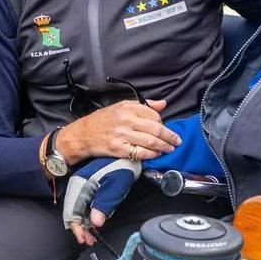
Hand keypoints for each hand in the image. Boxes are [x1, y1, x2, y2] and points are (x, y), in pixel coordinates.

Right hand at [57, 99, 180, 162]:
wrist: (83, 134)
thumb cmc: (104, 120)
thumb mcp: (122, 106)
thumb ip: (144, 105)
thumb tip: (163, 104)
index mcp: (128, 107)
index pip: (153, 115)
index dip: (162, 122)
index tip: (163, 127)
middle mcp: (126, 120)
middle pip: (156, 129)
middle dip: (169, 136)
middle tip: (177, 141)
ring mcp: (123, 136)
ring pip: (150, 142)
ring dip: (164, 146)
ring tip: (170, 148)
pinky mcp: (119, 149)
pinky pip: (140, 153)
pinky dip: (151, 155)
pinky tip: (156, 154)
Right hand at [63, 157, 140, 245]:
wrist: (129, 156)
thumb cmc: (122, 166)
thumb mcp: (114, 187)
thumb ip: (103, 205)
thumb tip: (96, 222)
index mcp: (79, 185)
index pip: (72, 212)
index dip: (77, 228)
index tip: (84, 238)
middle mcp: (78, 187)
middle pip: (73, 213)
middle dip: (80, 229)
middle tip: (90, 240)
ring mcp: (83, 188)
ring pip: (79, 211)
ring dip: (84, 225)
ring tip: (92, 236)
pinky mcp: (90, 189)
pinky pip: (85, 207)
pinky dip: (89, 217)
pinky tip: (95, 223)